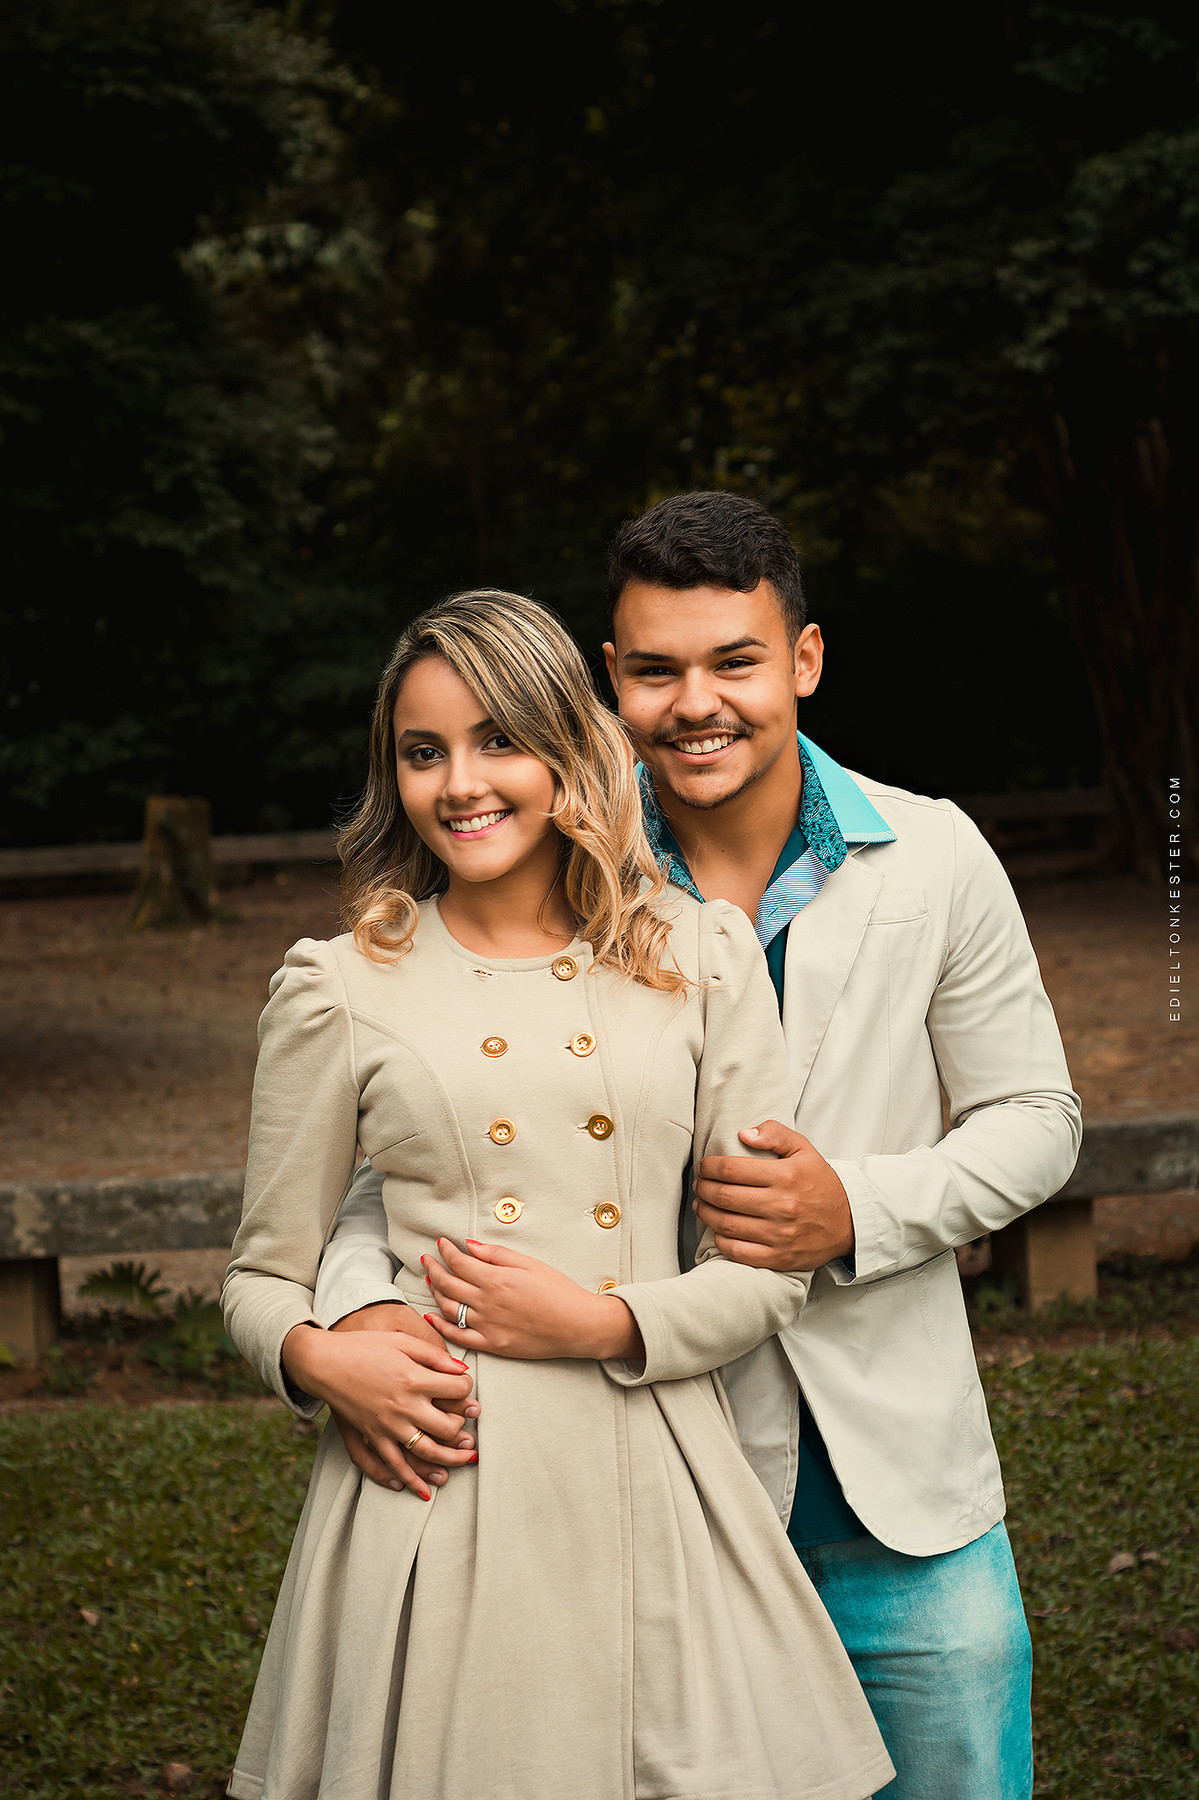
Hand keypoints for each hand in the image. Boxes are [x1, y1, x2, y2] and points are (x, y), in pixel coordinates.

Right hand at [281, 1321, 479, 1500]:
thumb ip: (433, 1355)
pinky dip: (408, 1480)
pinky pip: (392, 1465)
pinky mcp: (371, 1437)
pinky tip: (422, 1489)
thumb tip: (462, 1369)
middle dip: (463, 1428)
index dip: (466, 1386)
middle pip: (447, 1428)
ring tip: (464, 1461)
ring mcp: (387, 1426)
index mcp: (414, 1379)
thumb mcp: (401, 1341)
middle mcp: (404, 1407)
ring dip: (449, 1462)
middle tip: (467, 1425)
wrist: (324, 1362)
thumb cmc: (364, 1346)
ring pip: (425, 1453)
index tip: (464, 1385)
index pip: (457, 1390)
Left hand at [421, 1238, 642, 1361]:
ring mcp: (487, 1326)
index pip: (459, 1262)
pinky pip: (458, 1337)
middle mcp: (486, 1303)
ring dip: (435, 1293)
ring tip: (430, 1281)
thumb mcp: (529, 1263)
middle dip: (433, 1269)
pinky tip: (432, 1315)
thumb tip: (469, 1245)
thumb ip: (496, 1254)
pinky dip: (441, 1326)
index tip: (440, 1243)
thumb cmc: (558, 1291)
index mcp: (496, 1279)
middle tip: (426, 1259)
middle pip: (448, 1284)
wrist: (577, 1325)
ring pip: (449, 1308)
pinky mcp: (492, 1345)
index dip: (446, 1251)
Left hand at [694, 1120, 853, 1269]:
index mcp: (785, 1176)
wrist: (850, 1222)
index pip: (731, 1169)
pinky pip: (738, 1252)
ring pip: (727, 1224)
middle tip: (700, 1185)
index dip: (709, 1167)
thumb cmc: (821, 1183)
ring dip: (706, 1214)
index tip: (705, 1167)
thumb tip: (744, 1134)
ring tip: (702, 1205)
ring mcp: (780, 1234)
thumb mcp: (804, 1149)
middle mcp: (781, 1205)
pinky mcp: (779, 1257)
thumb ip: (775, 1134)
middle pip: (724, 1196)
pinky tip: (718, 1231)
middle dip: (704, 1188)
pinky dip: (721, 1241)